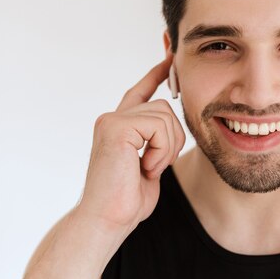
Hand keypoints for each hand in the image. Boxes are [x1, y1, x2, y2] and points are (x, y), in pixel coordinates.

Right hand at [80, 57, 185, 232]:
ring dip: (166, 147)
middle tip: (155, 166)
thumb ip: (156, 144)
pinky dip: (161, 150)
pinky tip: (145, 168)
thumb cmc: (127, 201)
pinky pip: (159, 126)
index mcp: (119, 127)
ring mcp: (111, 121)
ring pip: (164, 115)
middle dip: (172, 139)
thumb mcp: (149, 166)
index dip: (156, 74)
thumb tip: (171, 129)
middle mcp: (112, 119)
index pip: (140, 92)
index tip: (169, 57)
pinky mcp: (115, 127)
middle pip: (164, 107)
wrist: (108, 220)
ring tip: (148, 169)